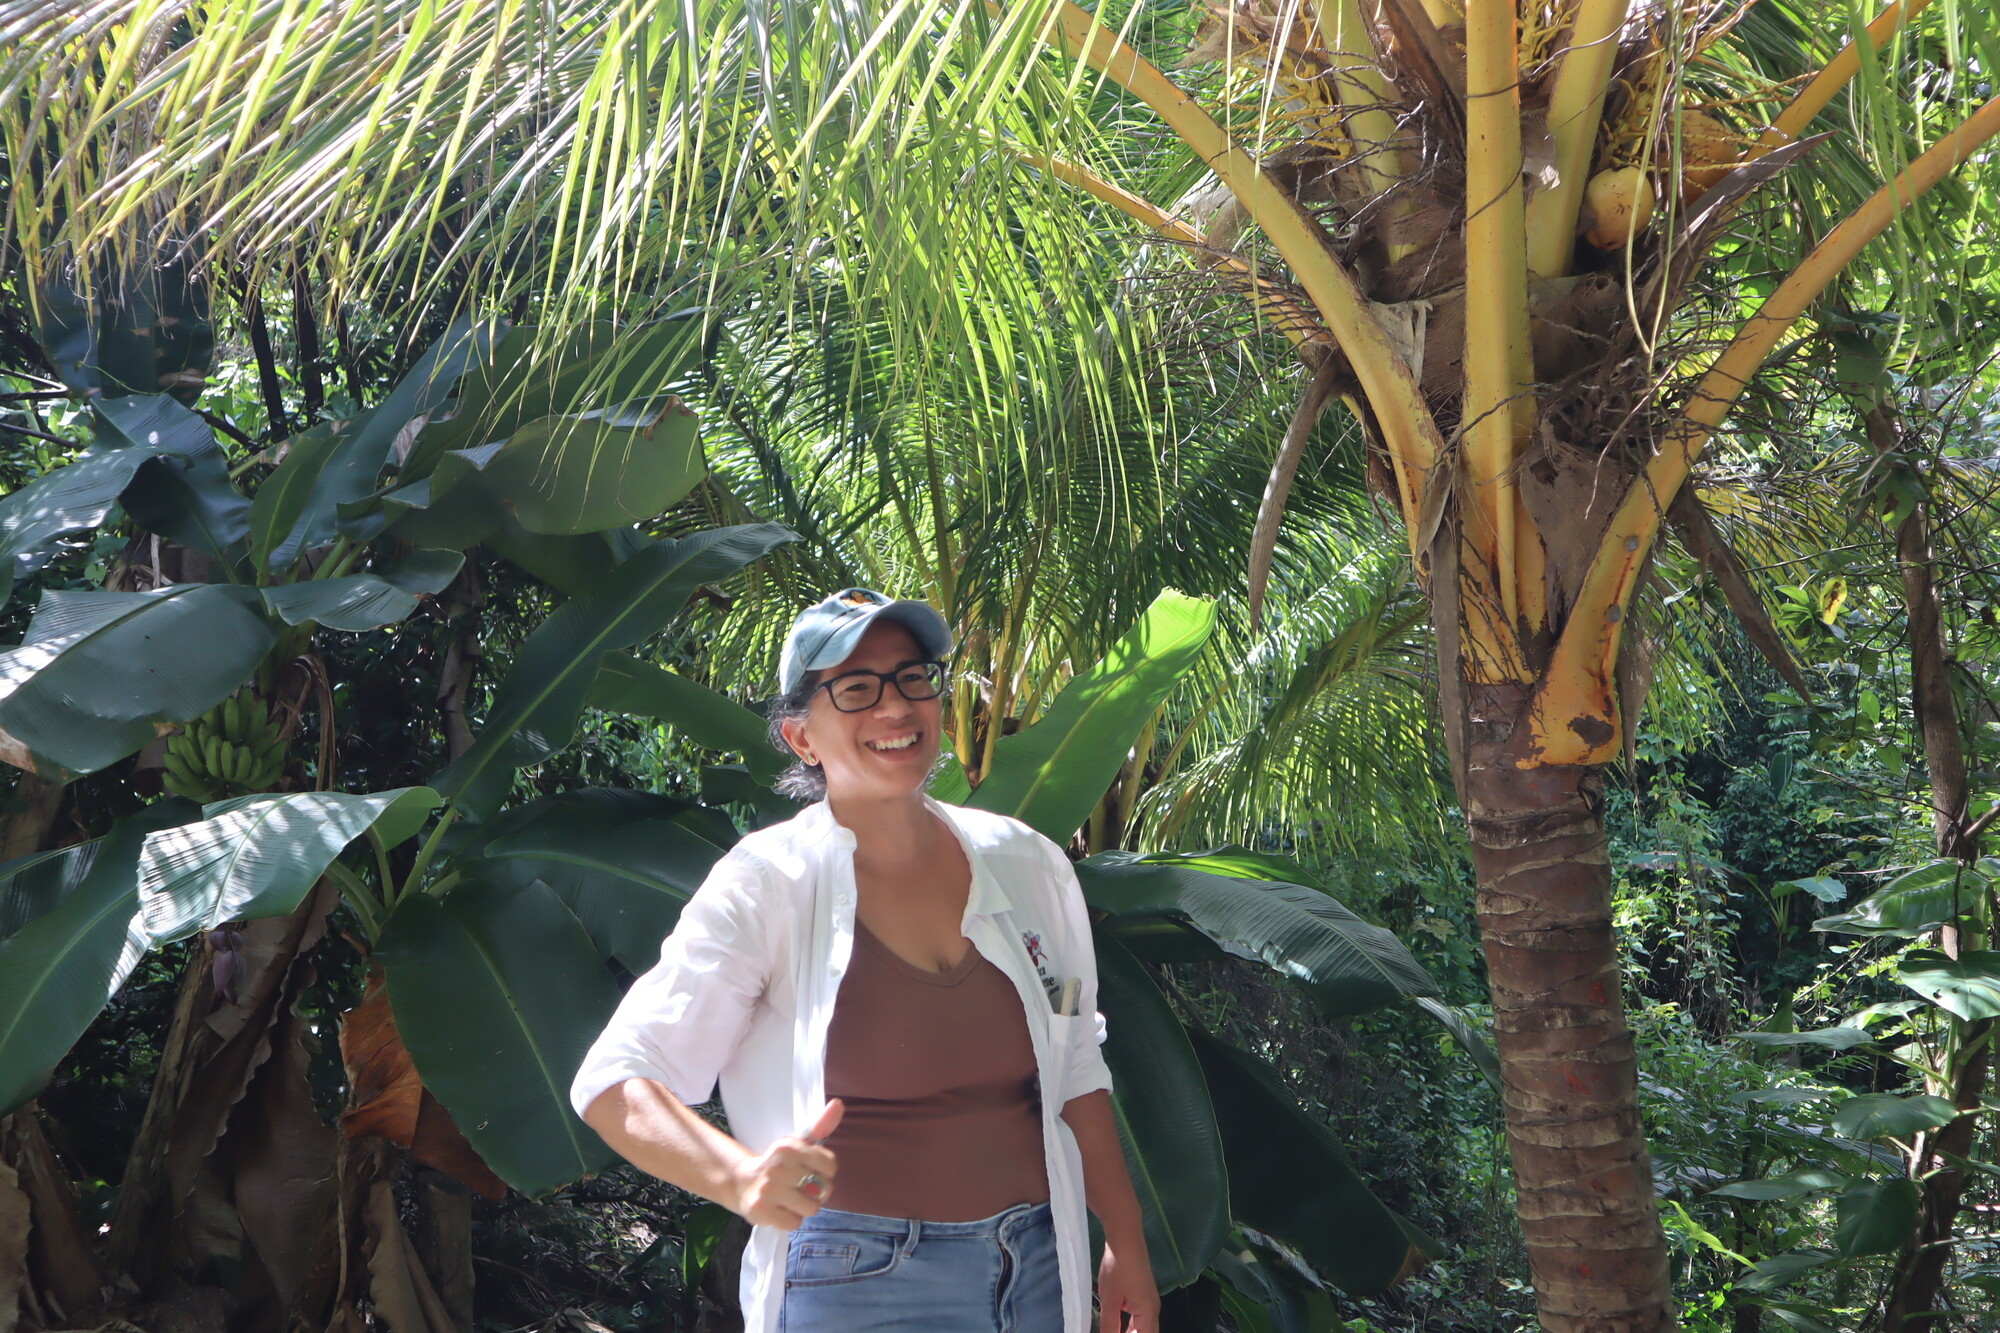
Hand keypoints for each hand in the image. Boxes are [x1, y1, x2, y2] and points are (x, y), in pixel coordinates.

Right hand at [726, 1099, 842, 1229]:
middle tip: (799, 1187)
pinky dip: (790, 1220)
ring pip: (811, 1208)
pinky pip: (794, 1223)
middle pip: (823, 1190)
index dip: (825, 1172)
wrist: (743, 1182)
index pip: (830, 1166)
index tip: (811, 1170)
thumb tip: (838, 1104)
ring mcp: (768, 1190)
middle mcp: (778, 1166)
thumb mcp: (799, 1143)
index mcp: (789, 1146)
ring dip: (803, 1208)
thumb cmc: (779, 1164)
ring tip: (789, 1199)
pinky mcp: (761, 1211)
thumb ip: (821, 1125)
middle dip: (816, 1192)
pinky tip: (780, 1209)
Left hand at [1097, 1236, 1159, 1332]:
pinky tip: (1118, 1324)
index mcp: (1148, 1313)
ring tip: (1115, 1331)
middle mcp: (1153, 1309)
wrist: (1126, 1240)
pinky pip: (1140, 1316)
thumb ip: (1110, 1325)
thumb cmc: (1118, 1269)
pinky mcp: (1143, 1293)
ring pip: (1144, 1326)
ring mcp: (1149, 1300)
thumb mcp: (1110, 1300)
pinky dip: (1131, 1324)